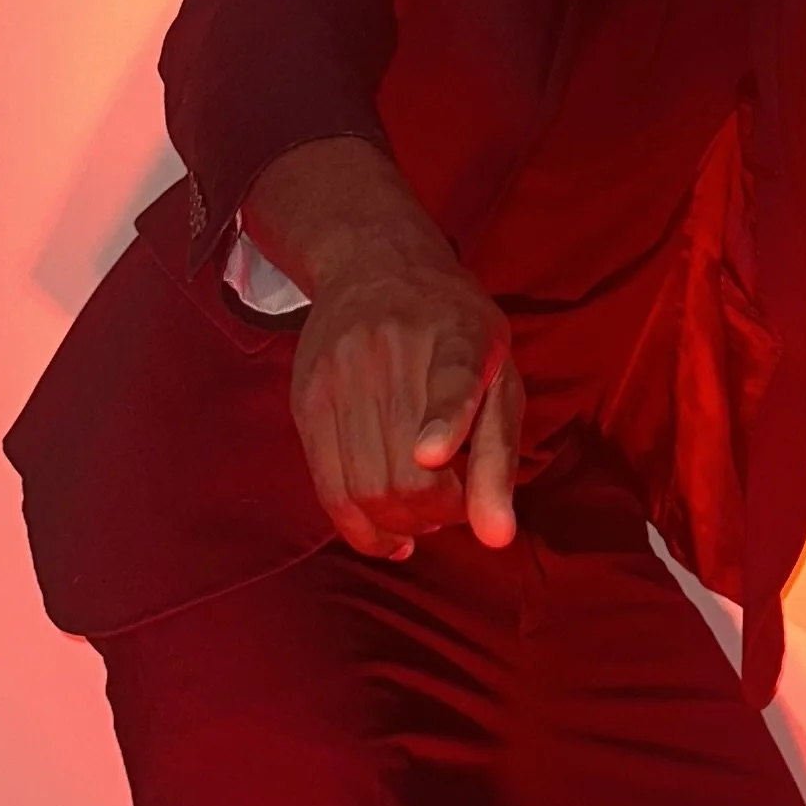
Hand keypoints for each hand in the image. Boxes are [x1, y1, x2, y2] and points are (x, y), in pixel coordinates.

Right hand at [289, 248, 522, 558]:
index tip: (433, 453)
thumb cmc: (455, 335)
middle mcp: (391, 350)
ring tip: (426, 516)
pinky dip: (363, 529)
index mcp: (458, 335)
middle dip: (438, 516)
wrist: (375, 265)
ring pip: (364, 489)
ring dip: (403, 525)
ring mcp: (338, 374)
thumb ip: (499, 458)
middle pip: (405, 471)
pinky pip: (328, 490)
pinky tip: (391, 536)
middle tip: (455, 509)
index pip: (451, 375)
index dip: (442, 417)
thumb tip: (497, 539)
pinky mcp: (306, 400)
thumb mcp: (498, 377)